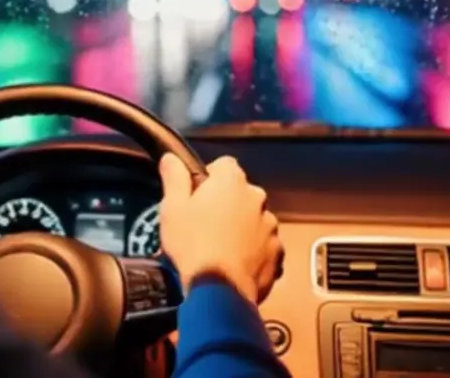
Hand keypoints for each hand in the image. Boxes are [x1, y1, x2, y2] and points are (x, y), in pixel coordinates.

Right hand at [157, 154, 283, 304]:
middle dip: (227, 204)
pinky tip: (236, 265)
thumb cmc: (192, 245)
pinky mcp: (278, 253)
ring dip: (242, 228)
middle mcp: (257, 198)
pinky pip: (264, 245)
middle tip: (205, 226)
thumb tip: (171, 158)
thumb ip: (174, 178)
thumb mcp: (172, 209)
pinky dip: (254, 251)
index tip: (197, 197)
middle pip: (240, 193)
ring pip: (254, 219)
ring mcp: (271, 226)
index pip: (224, 165)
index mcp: (232, 181)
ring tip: (221, 249)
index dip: (209, 178)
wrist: (220, 291)